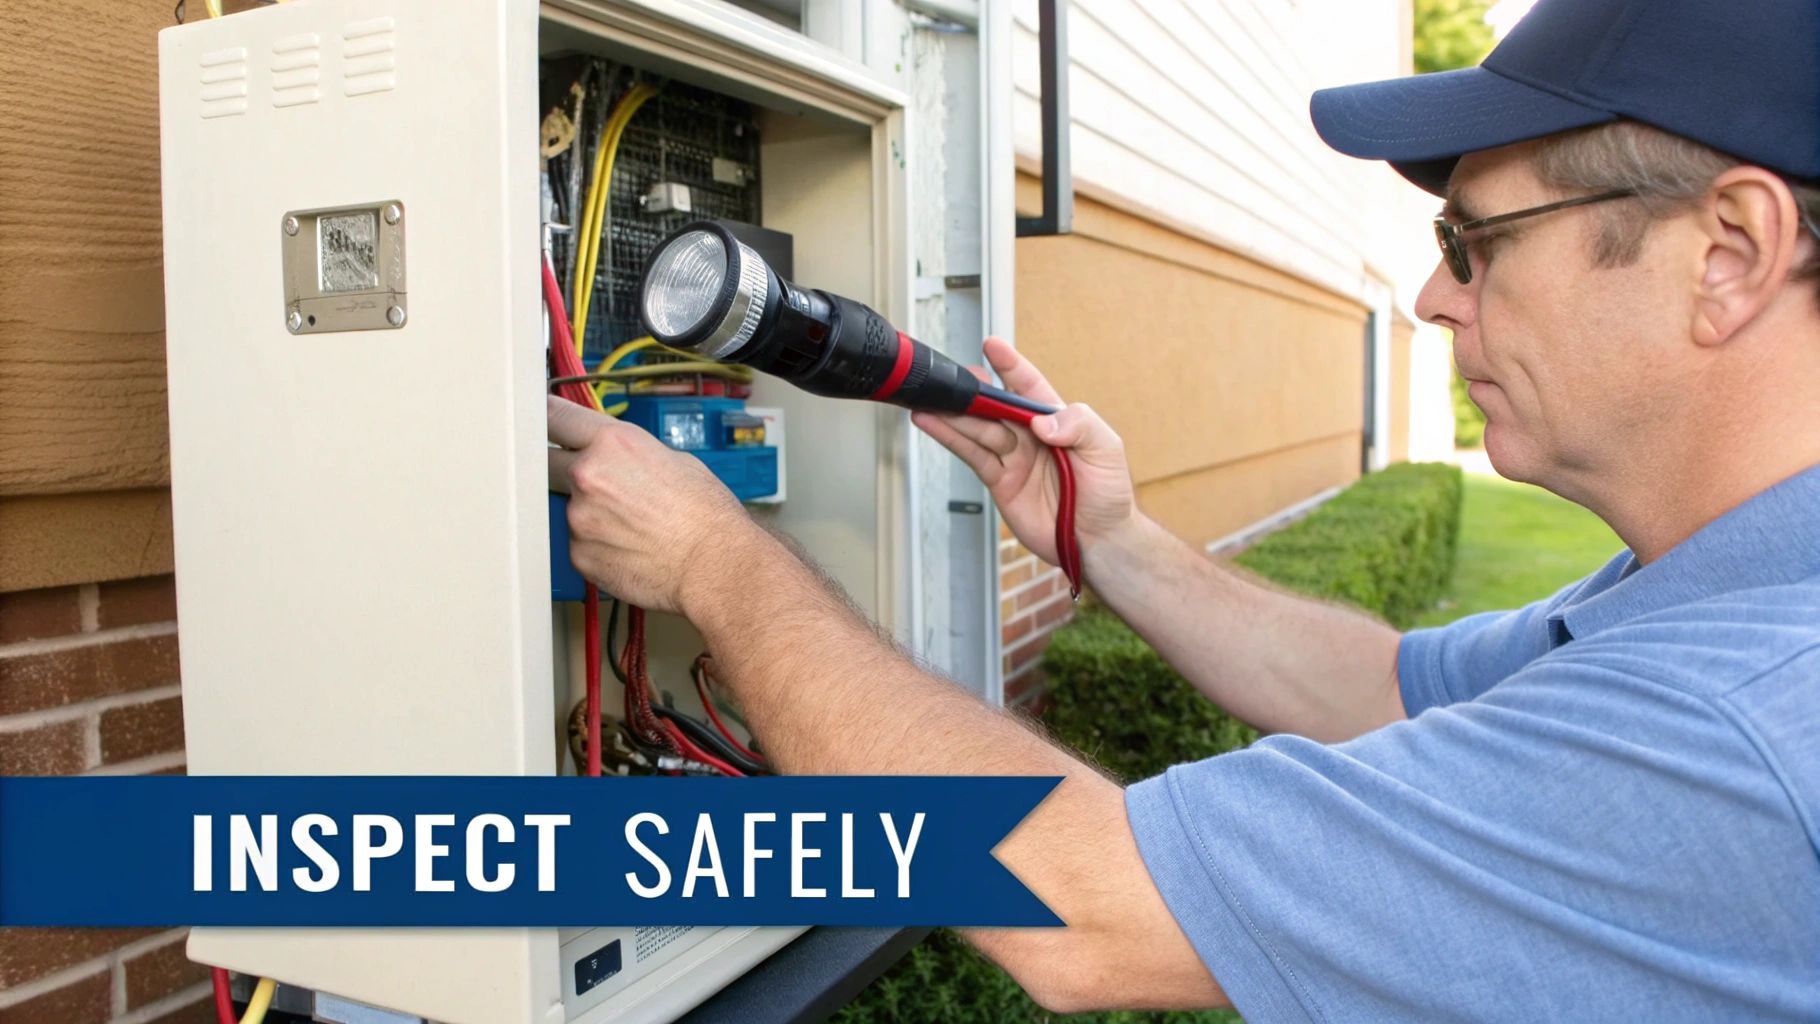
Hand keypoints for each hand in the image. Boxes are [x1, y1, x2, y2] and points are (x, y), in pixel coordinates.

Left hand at [547, 396, 767, 614]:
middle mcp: (588, 475)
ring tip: (629, 526)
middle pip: (547, 463)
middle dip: (564, 469)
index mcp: (613, 444)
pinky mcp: (578, 555)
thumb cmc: (705, 515)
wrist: (714, 564)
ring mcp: (578, 518)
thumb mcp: (674, 459)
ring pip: (567, 508)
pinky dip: (596, 545)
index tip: (545, 423)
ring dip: (587, 513)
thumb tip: (613, 458)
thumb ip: (628, 454)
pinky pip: (577, 543)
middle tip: (597, 485)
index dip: (549, 419)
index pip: (556, 416)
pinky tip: (628, 548)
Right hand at [912, 338, 1137, 565]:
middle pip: (995, 407)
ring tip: (928, 398)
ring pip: (978, 429)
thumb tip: (1042, 422)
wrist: (1098, 541)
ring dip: (953, 413)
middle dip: (973, 392)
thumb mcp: (1106, 449)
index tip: (992, 346)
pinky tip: (932, 422)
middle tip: (951, 379)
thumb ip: (1079, 426)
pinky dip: (950, 438)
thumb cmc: (1109, 494)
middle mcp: (1031, 436)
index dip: (1011, 366)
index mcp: (1058, 420)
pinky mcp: (1000, 482)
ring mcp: (1013, 458)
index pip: (1030, 387)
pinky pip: (972, 456)